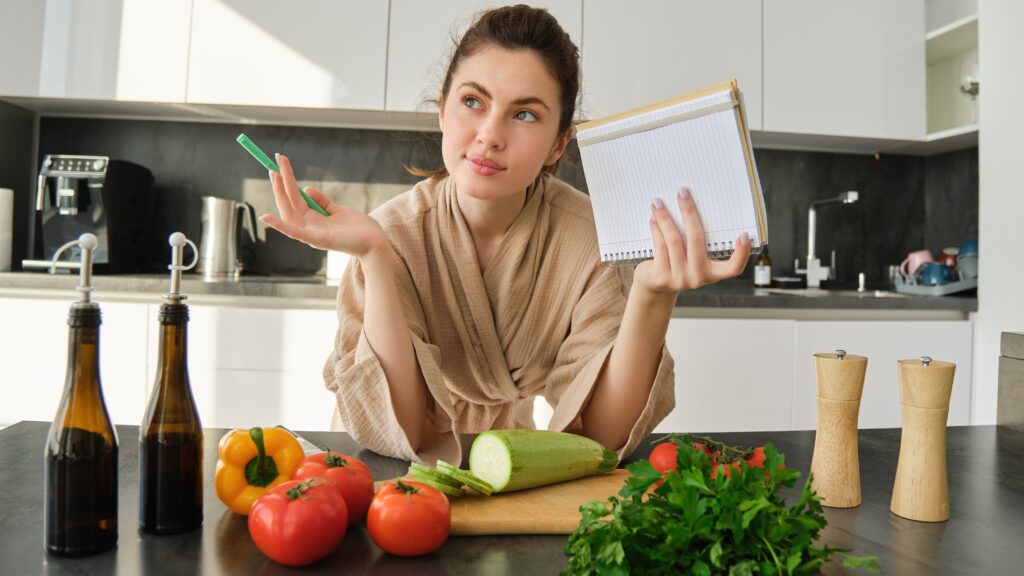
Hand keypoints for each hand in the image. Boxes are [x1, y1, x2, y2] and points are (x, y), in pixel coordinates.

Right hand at [261, 154, 389, 258]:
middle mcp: (309, 226)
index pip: (294, 198)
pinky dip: (280, 226)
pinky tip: (266, 217)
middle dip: (280, 183)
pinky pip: (295, 233)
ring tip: (274, 175)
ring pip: (288, 213)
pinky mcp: (318, 240)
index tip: (279, 163)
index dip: (287, 181)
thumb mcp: (338, 210)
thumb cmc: (359, 229)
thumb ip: (323, 201)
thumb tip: (307, 189)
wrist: (375, 242)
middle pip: (289, 203)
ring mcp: (311, 234)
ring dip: (279, 194)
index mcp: (313, 219)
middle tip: (273, 164)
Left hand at [633, 186, 749, 293]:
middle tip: (682, 192)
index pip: (733, 268)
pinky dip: (656, 229)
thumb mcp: (692, 257)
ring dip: (665, 218)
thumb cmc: (678, 264)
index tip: (745, 235)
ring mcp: (679, 278)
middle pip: (696, 240)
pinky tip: (653, 218)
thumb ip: (696, 241)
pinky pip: (660, 247)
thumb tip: (690, 204)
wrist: (656, 287)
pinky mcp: (661, 277)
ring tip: (658, 202)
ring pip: (674, 240)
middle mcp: (698, 277)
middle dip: (689, 212)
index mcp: (712, 273)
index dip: (742, 254)